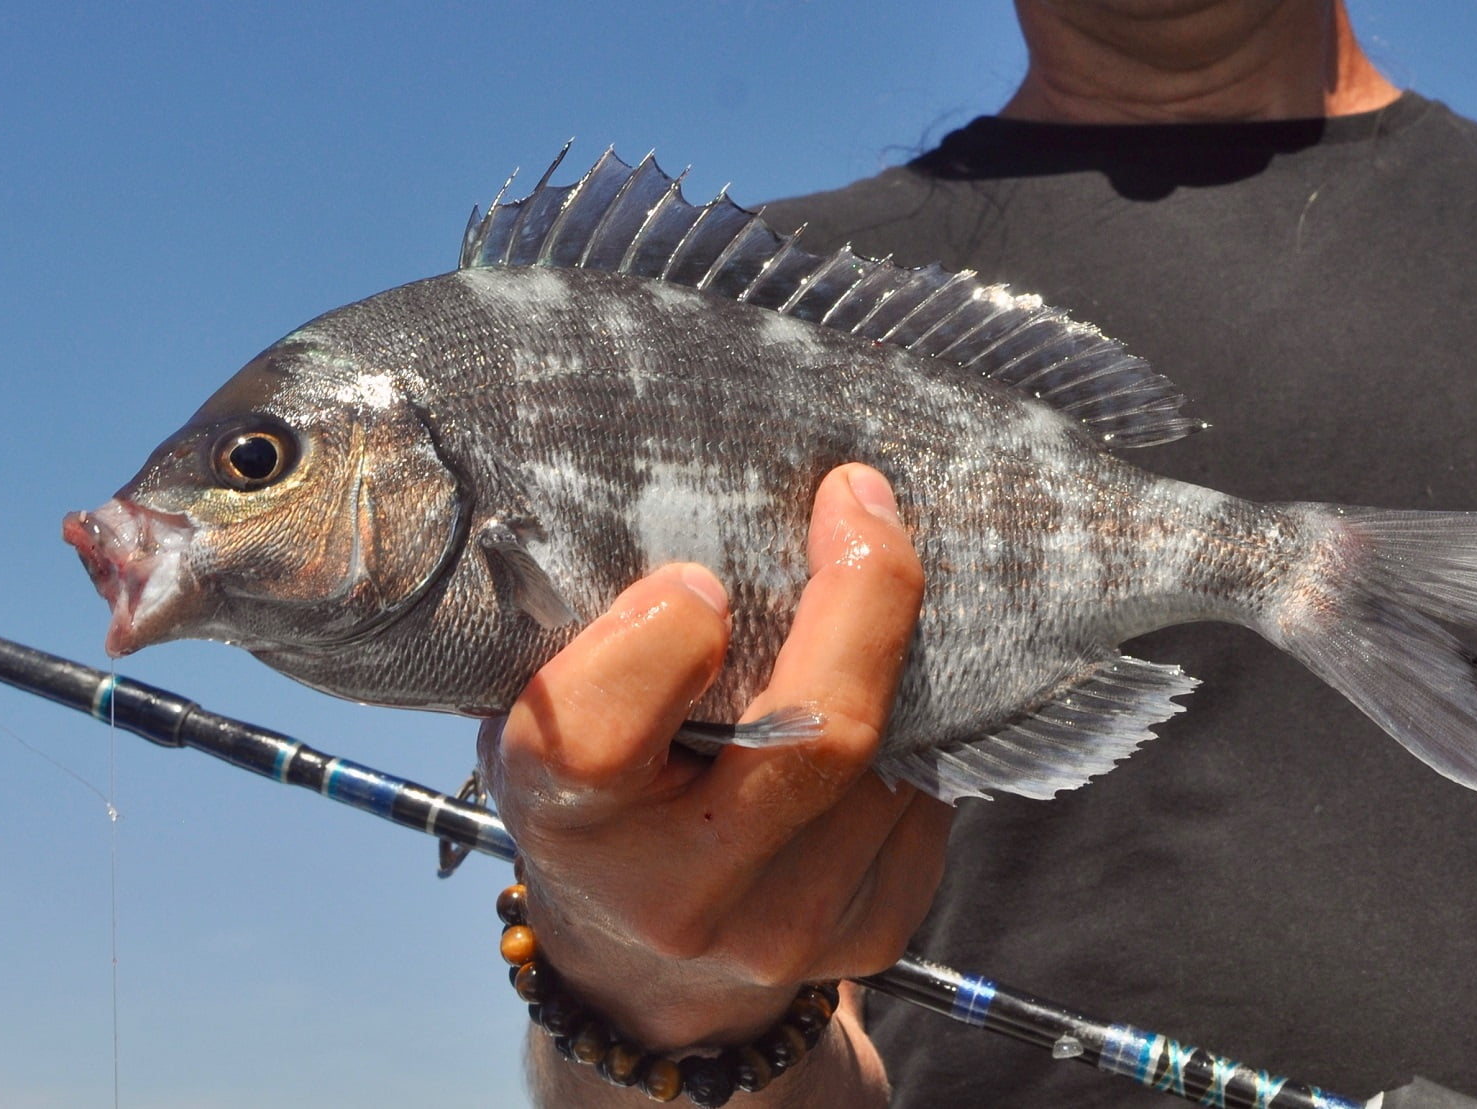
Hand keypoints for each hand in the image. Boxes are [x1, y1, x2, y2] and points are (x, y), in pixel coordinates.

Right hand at [478, 463, 950, 1052]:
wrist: (645, 977)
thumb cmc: (595, 806)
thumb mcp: (548, 719)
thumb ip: (600, 638)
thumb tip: (726, 500)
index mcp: (573, 827)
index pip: (604, 731)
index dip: (658, 638)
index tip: (694, 578)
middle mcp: (683, 895)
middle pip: (815, 736)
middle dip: (862, 596)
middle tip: (861, 503)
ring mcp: (789, 928)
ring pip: (891, 756)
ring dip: (892, 661)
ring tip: (863, 602)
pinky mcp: (872, 936)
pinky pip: (928, 799)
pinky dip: (916, 732)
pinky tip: (878, 701)